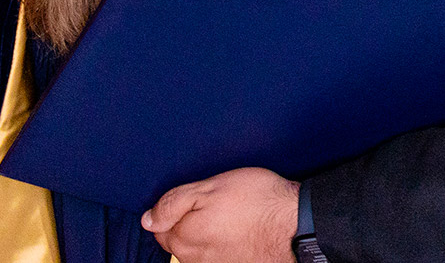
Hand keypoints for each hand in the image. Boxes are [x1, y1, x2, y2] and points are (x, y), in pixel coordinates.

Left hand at [142, 168, 297, 262]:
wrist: (295, 224)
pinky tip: (237, 231)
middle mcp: (195, 259)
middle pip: (177, 241)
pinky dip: (222, 245)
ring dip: (205, 235)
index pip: (159, 227)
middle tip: (210, 203)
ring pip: (197, 251)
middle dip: (185, 223)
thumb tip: (148, 218)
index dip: (172, 208)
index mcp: (184, 237)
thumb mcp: (209, 188)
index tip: (191, 197)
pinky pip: (217, 257)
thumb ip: (173, 203)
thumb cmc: (256, 200)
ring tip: (226, 216)